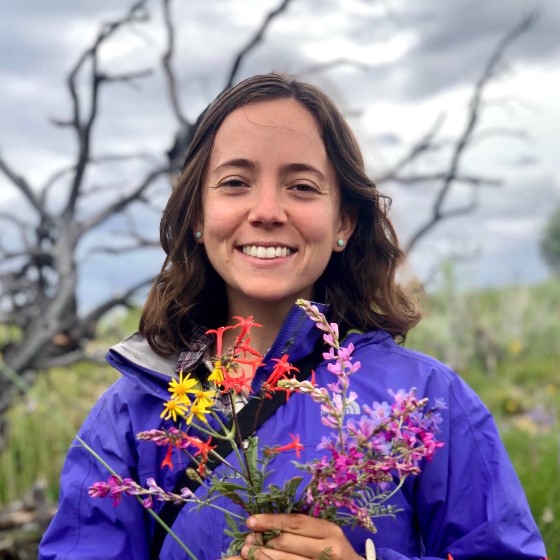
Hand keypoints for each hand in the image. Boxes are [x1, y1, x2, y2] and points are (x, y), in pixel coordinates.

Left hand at [227, 513, 362, 559]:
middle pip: (287, 544)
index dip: (271, 521)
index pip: (295, 523)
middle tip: (247, 542)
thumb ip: (301, 530)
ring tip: (246, 553)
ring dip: (262, 557)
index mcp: (329, 531)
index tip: (251, 521)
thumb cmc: (334, 551)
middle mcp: (328, 550)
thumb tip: (263, 524)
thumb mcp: (325, 535)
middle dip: (262, 543)